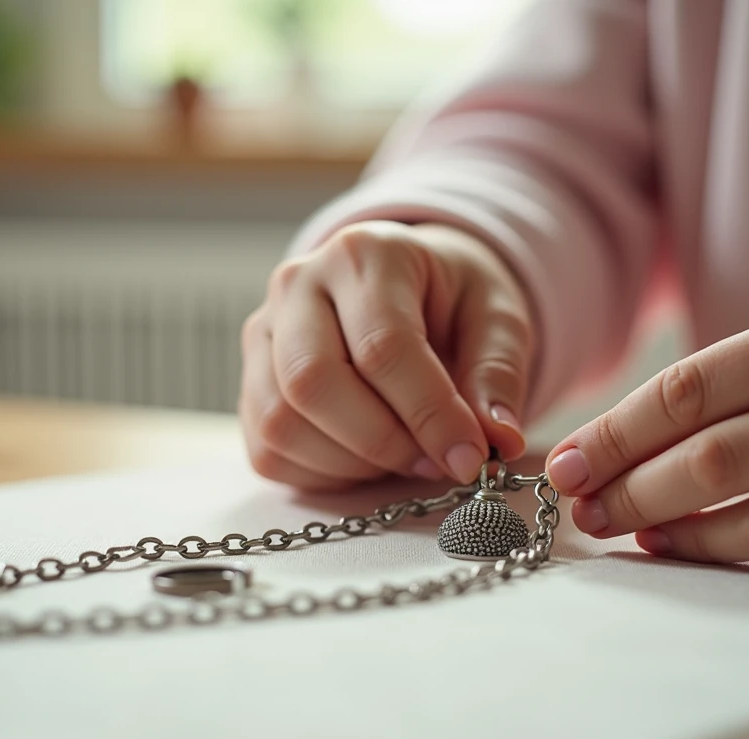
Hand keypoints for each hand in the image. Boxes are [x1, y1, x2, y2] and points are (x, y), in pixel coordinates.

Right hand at [241, 221, 533, 488]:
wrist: (411, 288)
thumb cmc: (453, 300)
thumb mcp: (497, 319)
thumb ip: (497, 375)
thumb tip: (498, 440)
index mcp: (364, 254)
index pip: (382, 345)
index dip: (428, 413)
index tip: (469, 457)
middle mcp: (298, 286)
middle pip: (312, 382)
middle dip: (381, 441)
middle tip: (433, 462)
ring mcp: (263, 334)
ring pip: (280, 421)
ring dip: (350, 462)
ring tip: (404, 457)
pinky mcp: (249, 383)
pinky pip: (268, 450)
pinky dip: (322, 474)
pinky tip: (367, 460)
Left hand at [545, 285, 748, 579]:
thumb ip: (746, 370)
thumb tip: (635, 438)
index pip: (691, 391)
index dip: (615, 436)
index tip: (566, 465)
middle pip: (715, 462)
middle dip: (632, 493)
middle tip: (587, 510)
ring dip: (686, 539)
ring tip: (640, 536)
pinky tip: (715, 554)